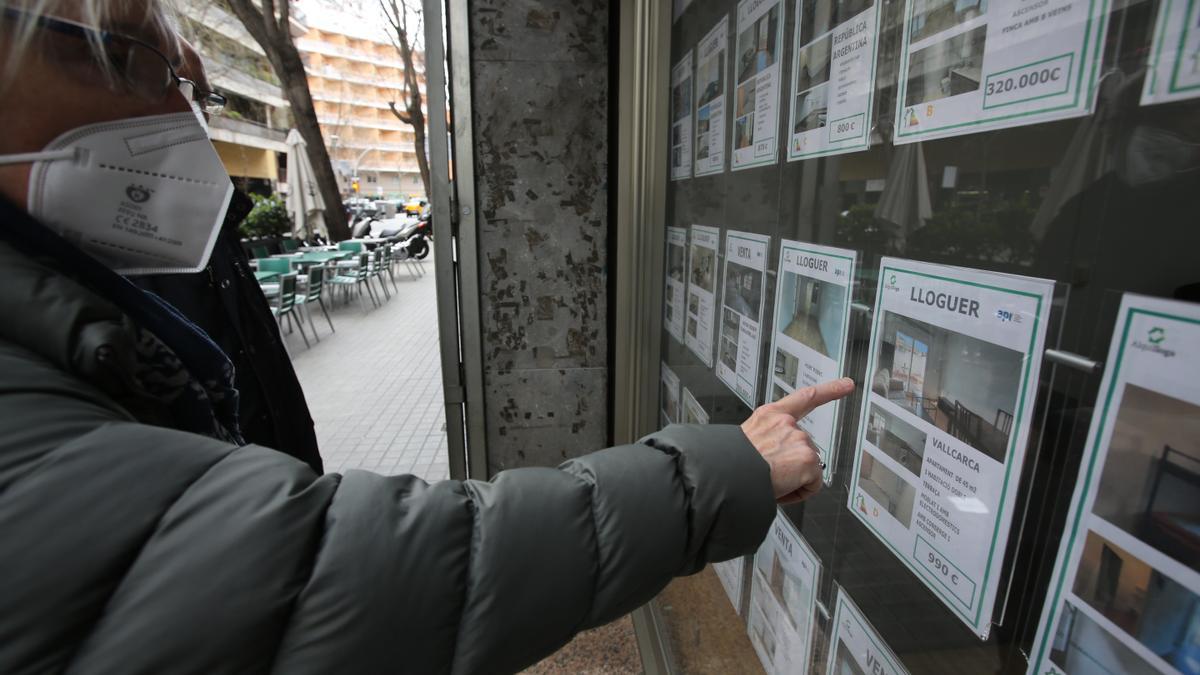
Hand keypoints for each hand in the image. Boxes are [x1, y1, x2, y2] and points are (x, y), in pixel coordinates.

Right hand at [741, 378, 854, 503]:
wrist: (726, 475)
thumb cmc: (729, 465)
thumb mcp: (745, 443)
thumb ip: (768, 443)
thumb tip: (777, 462)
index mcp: (768, 416)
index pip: (804, 398)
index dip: (829, 390)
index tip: (847, 384)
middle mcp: (785, 423)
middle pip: (803, 448)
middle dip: (792, 465)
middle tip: (769, 473)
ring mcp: (798, 438)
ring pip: (807, 467)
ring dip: (793, 479)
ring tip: (770, 481)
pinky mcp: (807, 457)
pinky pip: (813, 484)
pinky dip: (800, 492)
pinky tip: (781, 488)